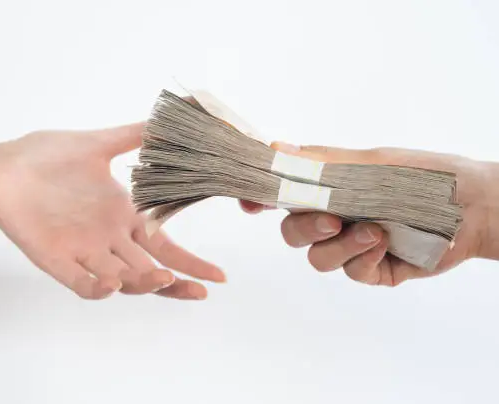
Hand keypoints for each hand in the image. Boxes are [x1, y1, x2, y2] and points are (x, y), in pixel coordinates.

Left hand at [0, 123, 224, 299]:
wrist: (3, 167)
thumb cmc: (48, 156)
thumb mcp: (98, 143)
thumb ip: (135, 134)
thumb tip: (172, 115)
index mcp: (124, 216)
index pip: (165, 246)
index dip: (191, 262)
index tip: (218, 275)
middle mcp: (109, 239)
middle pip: (150, 271)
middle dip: (176, 283)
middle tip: (201, 291)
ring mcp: (84, 252)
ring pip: (122, 281)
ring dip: (143, 283)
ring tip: (160, 276)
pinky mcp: (57, 261)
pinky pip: (82, 284)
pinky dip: (98, 288)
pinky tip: (111, 283)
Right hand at [241, 143, 498, 285]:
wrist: (470, 209)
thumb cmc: (422, 176)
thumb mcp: (370, 165)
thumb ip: (321, 164)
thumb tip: (274, 149)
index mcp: (327, 187)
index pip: (282, 194)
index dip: (261, 199)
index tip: (252, 204)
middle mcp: (333, 216)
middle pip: (292, 231)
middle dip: (306, 227)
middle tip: (332, 219)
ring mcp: (350, 245)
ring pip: (316, 257)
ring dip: (340, 245)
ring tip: (374, 231)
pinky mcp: (369, 269)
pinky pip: (349, 271)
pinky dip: (363, 258)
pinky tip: (384, 244)